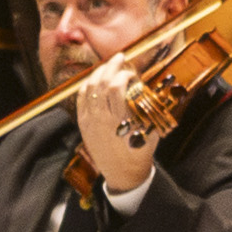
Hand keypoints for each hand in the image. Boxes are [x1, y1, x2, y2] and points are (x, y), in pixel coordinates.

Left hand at [70, 53, 157, 197]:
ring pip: (89, 88)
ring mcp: (89, 120)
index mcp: (118, 121)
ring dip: (98, 73)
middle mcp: (101, 119)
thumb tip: (146, 88)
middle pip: (101, 83)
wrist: (123, 175)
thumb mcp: (150, 132)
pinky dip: (87, 85)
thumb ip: (148, 110)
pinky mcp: (83, 123)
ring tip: (108, 65)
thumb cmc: (140, 153)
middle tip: (120, 57)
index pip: (116, 87)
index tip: (132, 74)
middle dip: (111, 66)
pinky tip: (94, 79)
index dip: (123, 74)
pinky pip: (81, 98)